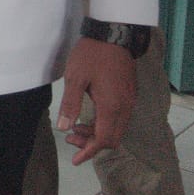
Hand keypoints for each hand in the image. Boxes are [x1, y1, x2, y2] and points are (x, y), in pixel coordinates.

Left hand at [57, 37, 136, 164]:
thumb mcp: (75, 78)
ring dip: (97, 133)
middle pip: (112, 138)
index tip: (76, 160)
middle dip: (92, 144)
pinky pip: (119, 118)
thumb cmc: (92, 54)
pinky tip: (88, 116)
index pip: (103, 140)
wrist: (115, 34)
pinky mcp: (129, 94)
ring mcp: (129, 101)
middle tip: (70, 138)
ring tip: (75, 128)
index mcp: (112, 106)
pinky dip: (104, 123)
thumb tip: (64, 127)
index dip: (89, 152)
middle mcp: (125, 107)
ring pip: (117, 129)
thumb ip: (70, 104)